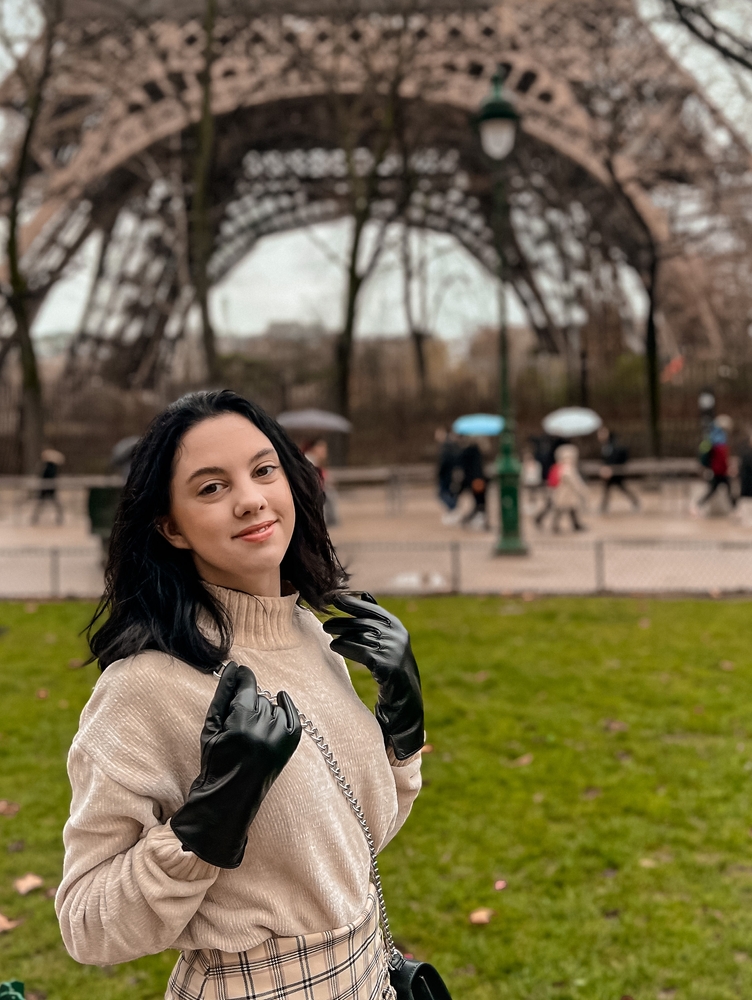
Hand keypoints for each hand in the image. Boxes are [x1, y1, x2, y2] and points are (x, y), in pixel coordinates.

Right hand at [170, 662, 300, 867]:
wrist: (230, 798)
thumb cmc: (215, 762)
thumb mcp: (212, 728)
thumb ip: (223, 694)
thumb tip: (232, 667)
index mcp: (242, 723)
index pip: (248, 686)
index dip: (242, 676)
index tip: (239, 670)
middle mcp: (264, 728)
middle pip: (258, 697)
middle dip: (247, 702)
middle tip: (236, 719)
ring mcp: (280, 737)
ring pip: (272, 706)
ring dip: (262, 710)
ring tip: (250, 729)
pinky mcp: (290, 744)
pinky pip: (292, 716)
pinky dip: (286, 707)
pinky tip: (280, 700)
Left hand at [324, 593, 423, 759]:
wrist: (405, 700)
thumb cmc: (391, 669)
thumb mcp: (388, 641)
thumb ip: (377, 619)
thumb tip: (364, 593)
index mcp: (398, 627)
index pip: (373, 610)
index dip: (353, 603)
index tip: (335, 598)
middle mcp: (398, 636)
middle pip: (365, 623)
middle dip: (343, 621)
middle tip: (325, 623)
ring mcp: (394, 651)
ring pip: (361, 636)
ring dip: (342, 634)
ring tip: (328, 634)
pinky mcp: (387, 666)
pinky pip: (362, 651)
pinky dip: (346, 646)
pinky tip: (335, 646)